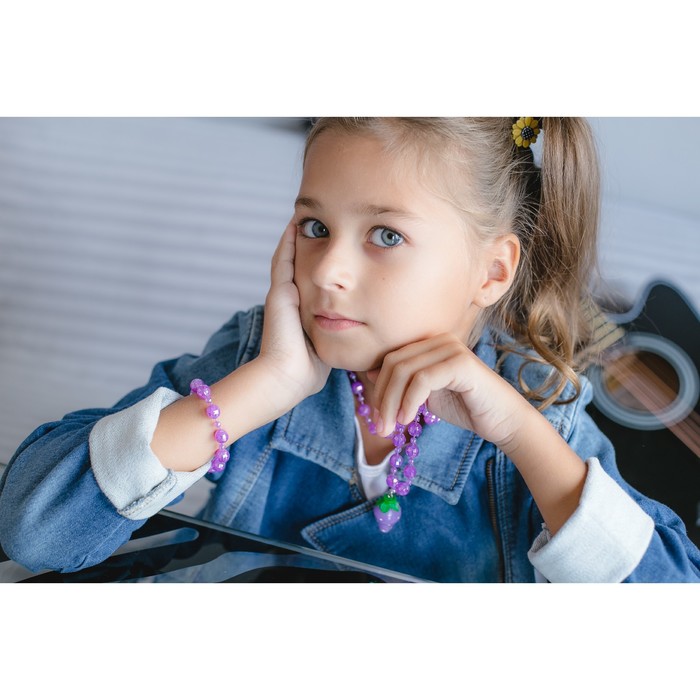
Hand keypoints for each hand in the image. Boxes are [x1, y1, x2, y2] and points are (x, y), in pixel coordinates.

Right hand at [258, 221, 330, 408]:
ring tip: (308, 213)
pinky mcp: (278, 292)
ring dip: (300, 234)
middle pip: (303, 260)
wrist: (287, 377)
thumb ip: (343, 334)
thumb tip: (370, 334)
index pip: (315, 276)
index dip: (323, 257)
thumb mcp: (331, 344)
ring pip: (292, 255)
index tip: (338, 239)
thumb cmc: (311, 369)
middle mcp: (292, 296)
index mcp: (304, 307)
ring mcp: (283, 293)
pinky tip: (297, 224)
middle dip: (314, 240)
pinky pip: (284, 260)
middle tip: (324, 217)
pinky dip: (289, 241)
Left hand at [369, 334, 531, 451]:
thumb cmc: (466, 408)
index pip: (391, 359)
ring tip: (390, 428)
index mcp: (431, 344)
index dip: (378, 388)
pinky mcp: (461, 363)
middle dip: (381, 398)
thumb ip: (403, 383)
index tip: (375, 418)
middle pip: (394, 363)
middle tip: (379, 427)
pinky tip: (407, 419)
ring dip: (391, 403)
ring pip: (404, 371)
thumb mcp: (425, 395)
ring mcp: (451, 348)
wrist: (503, 421)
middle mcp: (440, 340)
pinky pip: (423, 379)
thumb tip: (370, 373)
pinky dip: (409, 401)